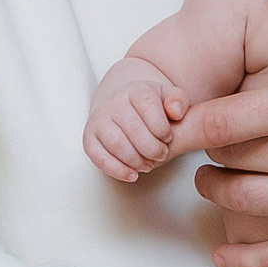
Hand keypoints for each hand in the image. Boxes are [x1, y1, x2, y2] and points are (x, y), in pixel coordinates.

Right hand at [84, 62, 188, 181]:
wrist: (123, 107)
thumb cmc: (150, 106)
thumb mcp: (168, 97)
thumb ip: (178, 100)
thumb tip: (176, 112)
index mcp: (135, 91)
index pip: (148, 107)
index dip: (162, 128)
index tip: (169, 138)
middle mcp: (113, 103)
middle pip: (133, 129)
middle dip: (152, 148)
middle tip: (161, 155)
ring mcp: (99, 121)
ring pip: (116, 144)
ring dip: (136, 160)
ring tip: (148, 165)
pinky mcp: (89, 138)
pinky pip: (98, 156)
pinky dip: (117, 170)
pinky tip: (132, 175)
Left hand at [178, 0, 267, 266]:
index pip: (220, 118)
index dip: (184, 125)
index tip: (172, 124)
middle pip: (226, 161)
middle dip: (206, 157)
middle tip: (206, 152)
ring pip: (242, 206)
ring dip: (219, 198)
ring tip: (218, 187)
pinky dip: (245, 262)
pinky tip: (229, 257)